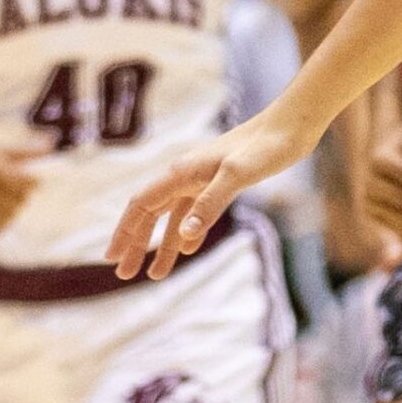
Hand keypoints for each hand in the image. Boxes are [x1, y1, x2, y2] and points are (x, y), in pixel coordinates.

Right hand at [108, 113, 308, 280]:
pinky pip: (194, 212)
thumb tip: (186, 237)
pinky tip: (187, 250)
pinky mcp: (220, 183)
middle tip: (123, 273)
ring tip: (155, 275)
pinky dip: (187, 233)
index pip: (141, 206)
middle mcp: (185, 176)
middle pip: (150, 214)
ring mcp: (202, 180)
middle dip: (135, 244)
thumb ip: (211, 203)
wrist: (290, 127)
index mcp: (181, 173)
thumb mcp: (238, 175)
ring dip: (162, 246)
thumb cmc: (265, 146)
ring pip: (173, 218)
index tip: (111, 259)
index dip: (125, 233)